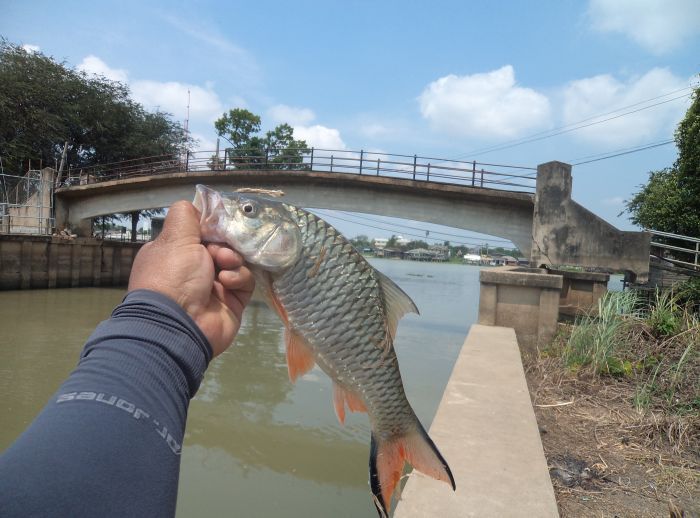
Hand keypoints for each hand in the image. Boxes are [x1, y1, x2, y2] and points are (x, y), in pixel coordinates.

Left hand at [128, 201, 253, 355]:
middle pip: (221, 246)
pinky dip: (238, 279)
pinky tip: (227, 283)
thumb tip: (195, 204)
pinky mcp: (233, 303)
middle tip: (219, 249)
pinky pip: (245, 282)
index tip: (220, 223)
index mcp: (175, 254)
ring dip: (232, 260)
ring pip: (236, 263)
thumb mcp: (174, 238)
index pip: (199, 233)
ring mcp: (214, 288)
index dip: (211, 227)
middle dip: (224, 244)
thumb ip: (186, 215)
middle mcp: (193, 271)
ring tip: (223, 266)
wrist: (179, 324)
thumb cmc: (172, 275)